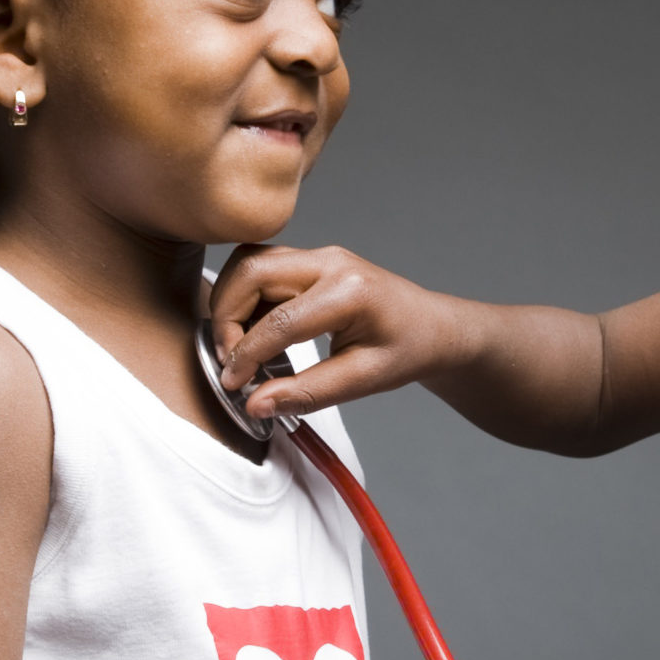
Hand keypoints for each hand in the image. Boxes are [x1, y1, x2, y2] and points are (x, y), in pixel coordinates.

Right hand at [207, 243, 481, 420]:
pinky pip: (261, 266)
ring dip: (230, 301)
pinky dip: (244, 295)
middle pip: (252, 272)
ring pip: (249, 262)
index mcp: (350, 291)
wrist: (433, 327)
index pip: (278, 321)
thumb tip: (255, 404)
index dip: (246, 355)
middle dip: (226, 317)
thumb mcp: (363, 380)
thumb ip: (307, 392)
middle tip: (230, 361)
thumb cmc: (406, 351)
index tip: (233, 384)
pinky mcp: (311, 260)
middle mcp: (331, 262)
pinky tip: (252, 330)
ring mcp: (320, 255)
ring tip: (237, 346)